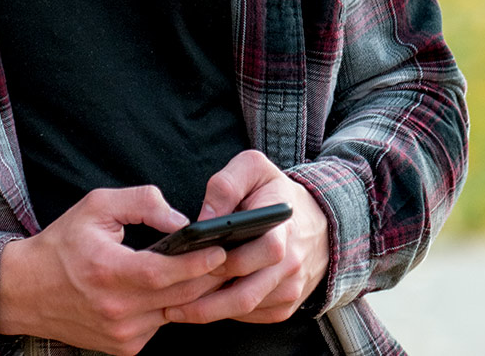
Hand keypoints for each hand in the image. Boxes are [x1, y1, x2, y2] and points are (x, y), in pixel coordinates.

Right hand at [0, 185, 227, 354]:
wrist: (27, 290)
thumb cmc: (63, 244)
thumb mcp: (97, 206)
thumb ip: (141, 203)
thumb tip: (180, 220)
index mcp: (107, 272)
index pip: (163, 273)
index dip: (195, 263)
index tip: (220, 249)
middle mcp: (116, 310)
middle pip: (177, 296)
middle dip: (207, 276)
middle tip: (230, 255)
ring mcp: (121, 334)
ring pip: (173, 313)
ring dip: (193, 293)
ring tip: (212, 269)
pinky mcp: (124, 346)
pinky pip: (159, 324)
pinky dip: (171, 306)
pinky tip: (177, 287)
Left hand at [164, 150, 329, 326]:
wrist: (318, 222)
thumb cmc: (276, 192)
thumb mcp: (255, 169)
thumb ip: (227, 184)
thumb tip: (203, 218)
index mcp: (282, 230)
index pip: (255, 253)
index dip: (223, 261)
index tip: (188, 264)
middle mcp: (290, 265)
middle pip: (245, 294)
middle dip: (204, 300)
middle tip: (167, 300)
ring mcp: (289, 290)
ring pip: (244, 309)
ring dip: (209, 312)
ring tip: (173, 308)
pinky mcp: (284, 305)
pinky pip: (251, 316)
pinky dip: (224, 313)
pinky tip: (197, 306)